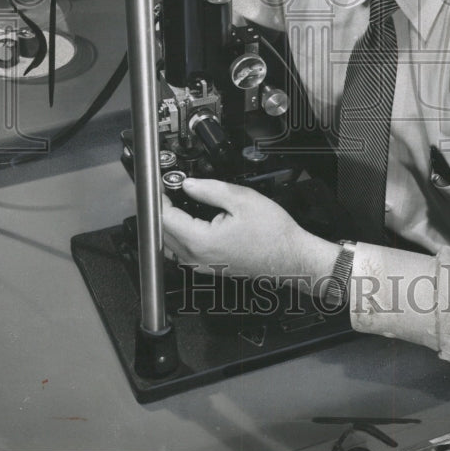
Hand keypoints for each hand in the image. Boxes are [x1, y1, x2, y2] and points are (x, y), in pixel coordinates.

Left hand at [162, 178, 339, 287]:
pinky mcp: (209, 267)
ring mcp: (201, 266)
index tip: (162, 183)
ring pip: (170, 244)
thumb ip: (210, 189)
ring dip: (167, 223)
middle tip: (167, 188)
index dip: (159, 197)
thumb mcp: (242, 199)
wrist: (291, 257)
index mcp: (201, 241)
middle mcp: (196, 258)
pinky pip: (182, 251)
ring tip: (175, 201)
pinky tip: (188, 220)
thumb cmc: (273, 233)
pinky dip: (178, 235)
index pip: (164, 218)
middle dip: (161, 208)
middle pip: (163, 232)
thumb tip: (189, 184)